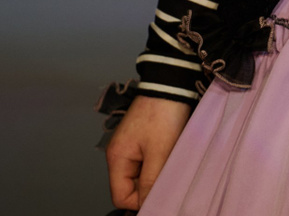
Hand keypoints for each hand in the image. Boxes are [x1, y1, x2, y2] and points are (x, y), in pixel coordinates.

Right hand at [105, 93, 192, 209]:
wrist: (171, 84)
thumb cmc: (163, 113)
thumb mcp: (159, 152)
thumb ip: (151, 182)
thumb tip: (147, 205)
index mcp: (117, 158)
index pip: (121, 197)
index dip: (139, 201)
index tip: (160, 194)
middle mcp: (119, 155)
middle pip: (130, 188)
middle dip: (149, 187)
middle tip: (168, 177)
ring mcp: (130, 148)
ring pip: (141, 177)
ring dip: (156, 175)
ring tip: (170, 163)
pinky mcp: (142, 142)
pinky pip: (148, 164)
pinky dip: (159, 164)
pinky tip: (170, 156)